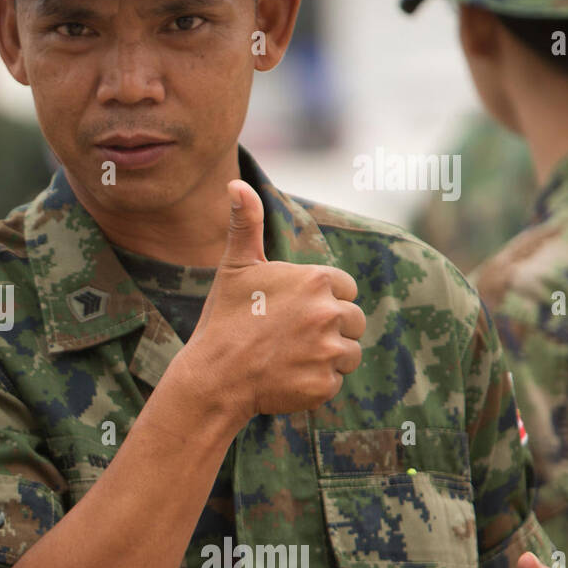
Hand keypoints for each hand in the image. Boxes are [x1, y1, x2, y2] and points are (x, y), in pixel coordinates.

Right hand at [179, 180, 365, 422]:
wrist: (213, 376)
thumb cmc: (225, 319)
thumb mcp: (235, 267)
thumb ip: (245, 224)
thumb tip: (236, 184)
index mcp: (314, 280)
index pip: (345, 288)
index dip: (322, 300)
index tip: (294, 312)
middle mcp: (328, 313)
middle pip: (354, 320)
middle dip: (329, 329)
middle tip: (291, 337)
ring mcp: (328, 350)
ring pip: (349, 352)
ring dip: (327, 356)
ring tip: (290, 357)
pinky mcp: (325, 384)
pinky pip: (335, 381)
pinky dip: (315, 382)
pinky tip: (287, 377)